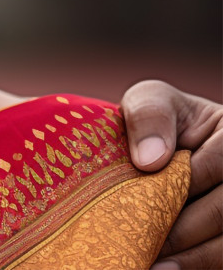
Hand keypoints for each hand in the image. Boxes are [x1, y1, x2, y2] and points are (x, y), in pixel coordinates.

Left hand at [121, 80, 221, 269]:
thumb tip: (150, 160)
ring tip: (153, 267)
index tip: (142, 206)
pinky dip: (199, 265)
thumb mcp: (152, 102)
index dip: (179, 188)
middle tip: (143, 247)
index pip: (214, 166)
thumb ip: (150, 116)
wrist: (167, 146)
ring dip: (193, 257)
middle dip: (182, 232)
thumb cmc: (160, 123)